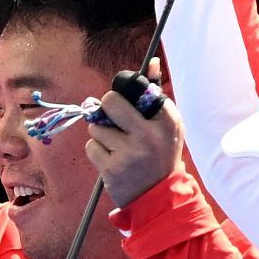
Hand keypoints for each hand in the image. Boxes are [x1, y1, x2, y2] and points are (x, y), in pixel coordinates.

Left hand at [84, 63, 184, 208]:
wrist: (158, 196)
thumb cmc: (161, 153)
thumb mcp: (168, 124)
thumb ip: (157, 93)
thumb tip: (153, 62)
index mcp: (166, 120)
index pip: (138, 89)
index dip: (126, 95)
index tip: (128, 105)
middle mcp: (148, 134)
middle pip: (110, 102)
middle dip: (107, 107)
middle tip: (112, 118)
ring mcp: (129, 152)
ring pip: (97, 127)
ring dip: (102, 134)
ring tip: (117, 145)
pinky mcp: (112, 168)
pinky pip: (91, 147)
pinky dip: (97, 152)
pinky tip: (111, 159)